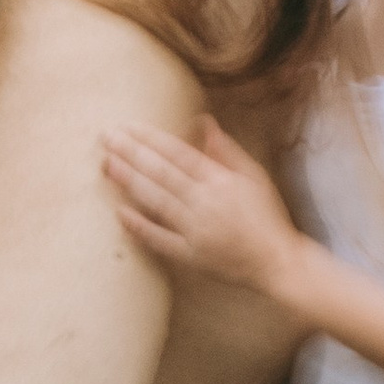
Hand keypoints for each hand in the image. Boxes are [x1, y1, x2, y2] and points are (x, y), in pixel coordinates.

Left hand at [101, 118, 305, 301]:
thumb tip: (204, 122)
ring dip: (130, 182)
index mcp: (221, 180)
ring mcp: (197, 230)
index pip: (178, 153)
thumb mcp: (254, 176)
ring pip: (157, 201)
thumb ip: (226, 151)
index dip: (150, 138)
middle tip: (106, 138)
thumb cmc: (266, 217)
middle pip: (162, 173)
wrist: (277, 261)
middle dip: (131, 153)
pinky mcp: (191, 256)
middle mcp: (206, 202)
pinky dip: (140, 227)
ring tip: (107, 164)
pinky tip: (120, 213)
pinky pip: (161, 240)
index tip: (128, 126)